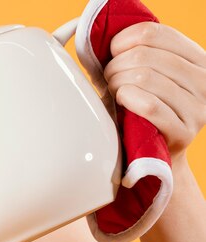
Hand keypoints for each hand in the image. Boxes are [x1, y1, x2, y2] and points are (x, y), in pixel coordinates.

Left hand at [104, 22, 205, 165]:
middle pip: (145, 54)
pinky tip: (120, 101)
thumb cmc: (142, 109)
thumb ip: (136, 54)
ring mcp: (198, 107)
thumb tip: (101, 40)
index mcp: (197, 59)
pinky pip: (148, 104)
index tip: (112, 53)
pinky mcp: (184, 131)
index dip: (123, 40)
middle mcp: (204, 80)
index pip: (155, 33)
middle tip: (109, 79)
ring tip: (114, 92)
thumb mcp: (146, 75)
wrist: (156, 153)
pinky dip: (126, 98)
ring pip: (144, 76)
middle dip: (116, 66)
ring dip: (117, 83)